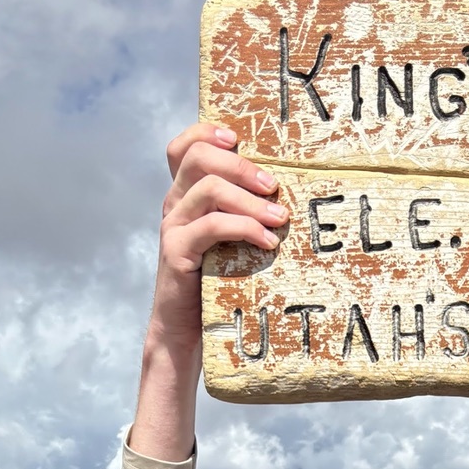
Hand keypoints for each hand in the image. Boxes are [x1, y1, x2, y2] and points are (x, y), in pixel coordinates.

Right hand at [131, 122, 287, 460]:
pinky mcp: (176, 255)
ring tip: (279, 220)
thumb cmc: (221, 285)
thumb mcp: (234, 243)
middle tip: (274, 188)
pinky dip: (242, 229)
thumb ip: (248, 215)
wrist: (188, 336)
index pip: (184, 146)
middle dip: (241, 166)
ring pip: (207, 189)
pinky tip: (266, 243)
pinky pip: (209, 227)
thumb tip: (295, 197)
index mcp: (186, 196)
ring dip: (249, 200)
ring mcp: (172, 229)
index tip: (238, 138)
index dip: (206, 132)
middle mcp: (175, 206)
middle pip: (198, 158)